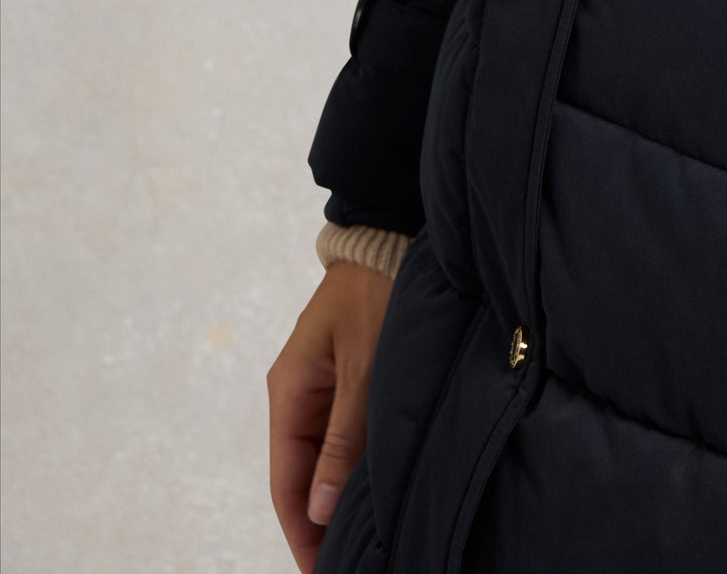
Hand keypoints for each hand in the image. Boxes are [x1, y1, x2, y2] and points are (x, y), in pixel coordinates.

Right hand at [268, 259, 394, 566]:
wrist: (388, 237)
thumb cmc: (374, 292)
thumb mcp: (362, 368)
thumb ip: (342, 437)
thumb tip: (318, 507)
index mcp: (289, 392)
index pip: (285, 481)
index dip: (300, 529)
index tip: (320, 568)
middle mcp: (297, 394)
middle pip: (301, 475)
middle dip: (317, 521)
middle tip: (346, 561)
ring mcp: (321, 386)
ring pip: (323, 457)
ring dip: (335, 495)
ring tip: (360, 537)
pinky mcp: (346, 377)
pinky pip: (342, 434)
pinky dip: (351, 465)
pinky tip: (370, 490)